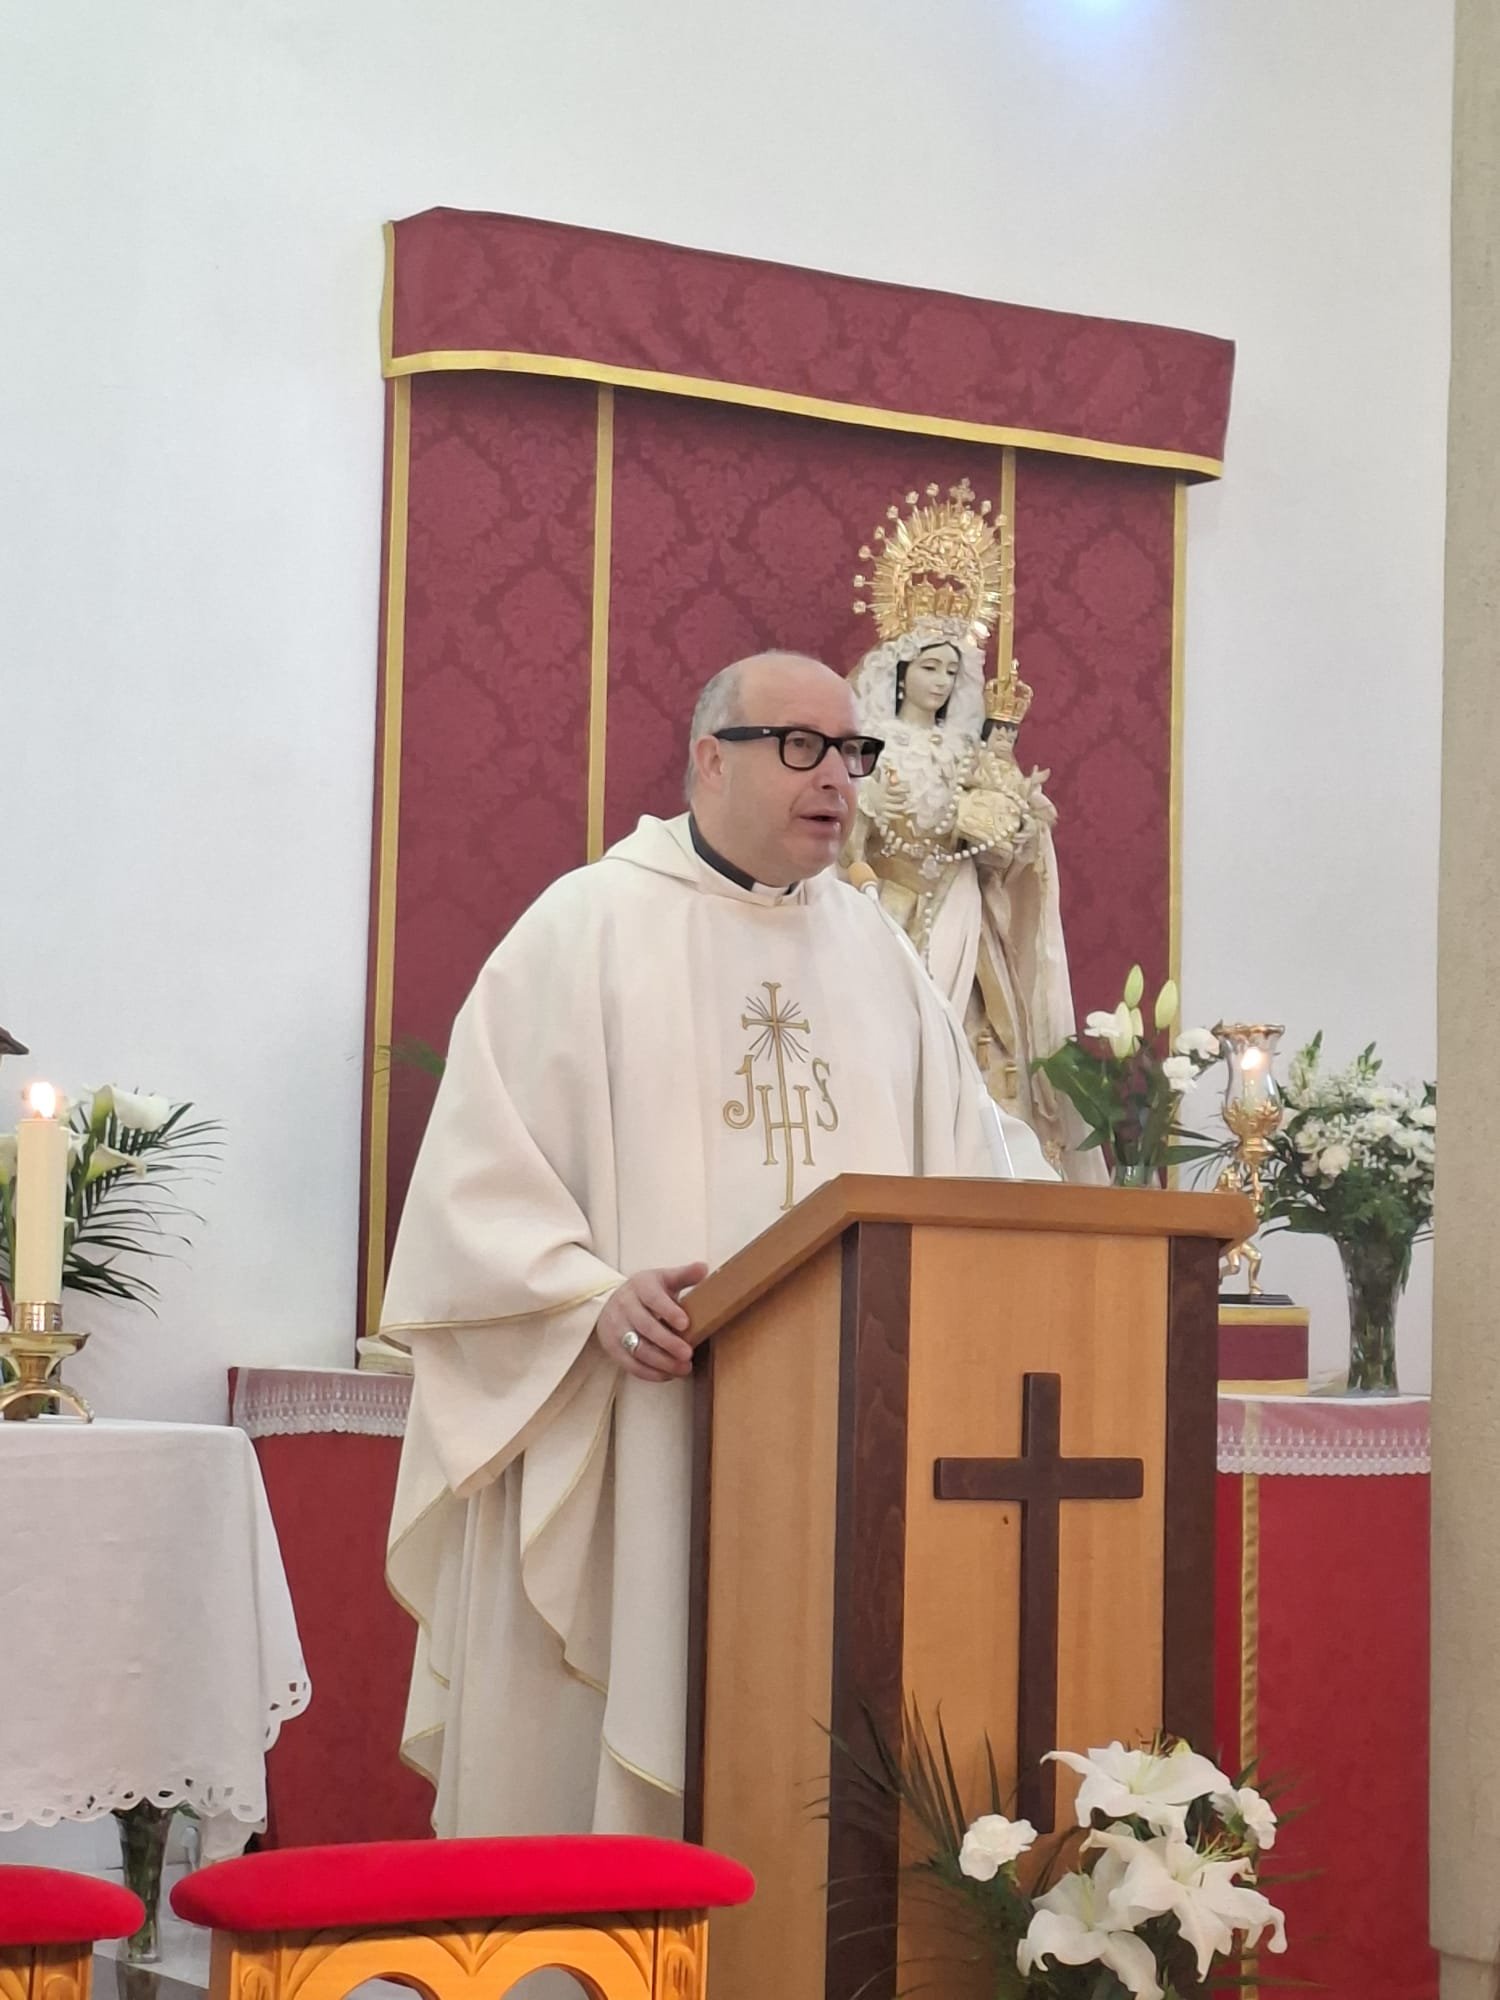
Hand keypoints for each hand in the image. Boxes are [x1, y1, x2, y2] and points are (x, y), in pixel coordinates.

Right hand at [594, 1262, 708, 1382]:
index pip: (653, 1298)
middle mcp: (625, 1305)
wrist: (613, 1302)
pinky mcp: (613, 1347)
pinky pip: (630, 1364)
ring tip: (683, 1368)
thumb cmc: (647, 1291)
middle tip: (688, 1353)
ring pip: (638, 1348)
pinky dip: (650, 1373)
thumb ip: (684, 1275)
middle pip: (646, 1327)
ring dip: (662, 1362)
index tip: (685, 1324)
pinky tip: (668, 1375)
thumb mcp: (664, 1278)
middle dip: (668, 1342)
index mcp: (641, 1285)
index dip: (668, 1311)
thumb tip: (703, 1268)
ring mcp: (616, 1328)